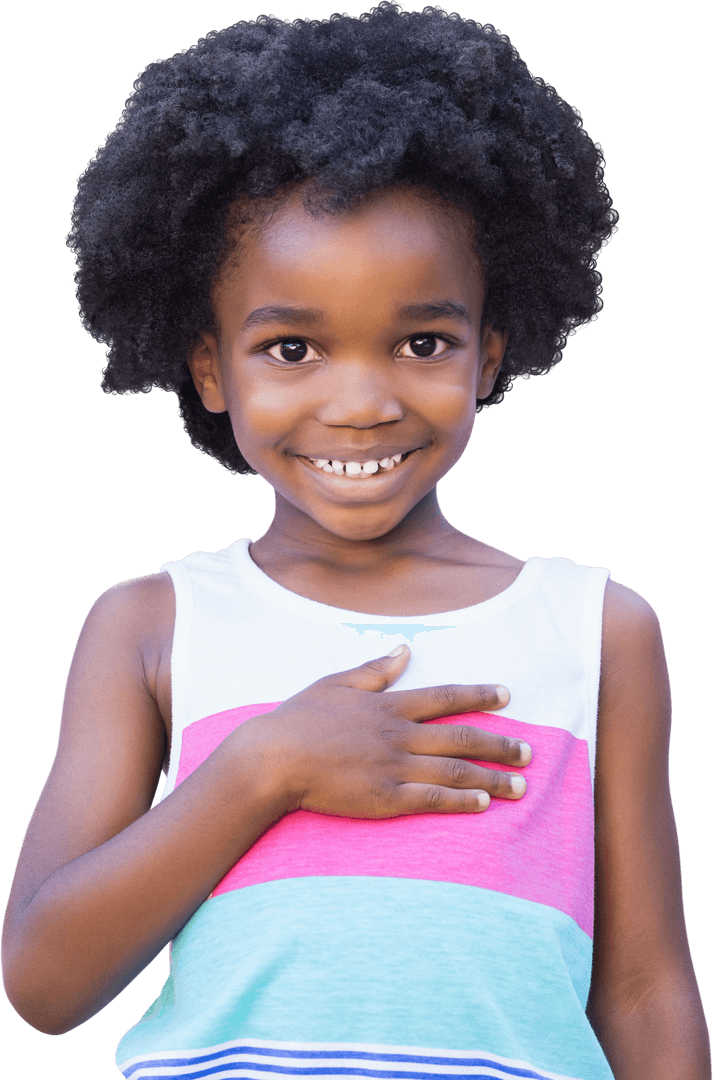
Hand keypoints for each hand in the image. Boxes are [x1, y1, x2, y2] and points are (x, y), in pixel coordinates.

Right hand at [249, 645, 530, 818]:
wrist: (272, 760)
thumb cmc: (298, 720)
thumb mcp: (335, 684)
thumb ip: (374, 670)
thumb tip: (403, 649)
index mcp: (388, 706)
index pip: (444, 697)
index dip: (478, 695)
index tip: (506, 696)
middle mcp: (398, 734)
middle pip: (461, 737)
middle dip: (499, 744)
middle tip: (529, 751)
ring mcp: (393, 767)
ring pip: (454, 771)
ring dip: (491, 776)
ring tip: (520, 785)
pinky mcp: (384, 798)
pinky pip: (431, 799)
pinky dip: (460, 800)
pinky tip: (483, 803)